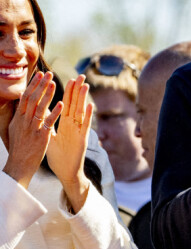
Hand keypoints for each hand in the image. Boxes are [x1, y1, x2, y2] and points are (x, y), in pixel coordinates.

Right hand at [3, 72, 62, 187]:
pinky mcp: (41, 137)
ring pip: (40, 108)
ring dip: (47, 94)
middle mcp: (24, 122)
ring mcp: (32, 129)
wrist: (19, 165)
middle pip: (32, 99)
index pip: (25, 97)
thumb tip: (21, 100)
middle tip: (49, 74)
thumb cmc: (20, 147)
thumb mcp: (16, 129)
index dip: (33, 85)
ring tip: (54, 83)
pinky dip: (54, 112)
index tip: (40, 74)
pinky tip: (61, 104)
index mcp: (18, 119)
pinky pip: (49, 122)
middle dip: (41, 85)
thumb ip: (20, 115)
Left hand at [47, 75, 92, 211]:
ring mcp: (79, 132)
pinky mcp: (82, 140)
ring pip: (81, 112)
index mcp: (66, 124)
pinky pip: (85, 126)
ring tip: (85, 85)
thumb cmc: (59, 156)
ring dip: (83, 99)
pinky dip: (88, 116)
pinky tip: (91, 106)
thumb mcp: (51, 138)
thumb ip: (48, 124)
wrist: (67, 172)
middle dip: (77, 90)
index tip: (69, 79)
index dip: (69, 92)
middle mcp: (74, 126)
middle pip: (76, 104)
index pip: (67, 105)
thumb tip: (42, 113)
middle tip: (80, 76)